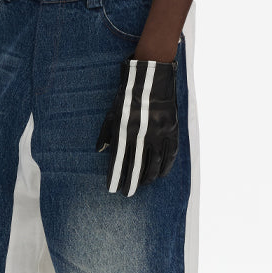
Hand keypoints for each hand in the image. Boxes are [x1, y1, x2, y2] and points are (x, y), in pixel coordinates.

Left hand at [96, 58, 178, 195]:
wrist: (152, 79)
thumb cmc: (129, 96)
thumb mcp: (113, 113)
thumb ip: (106, 133)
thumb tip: (99, 151)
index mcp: (124, 130)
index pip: (119, 161)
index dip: (116, 176)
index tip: (112, 189)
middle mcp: (141, 135)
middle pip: (136, 167)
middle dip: (131, 182)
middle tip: (127, 193)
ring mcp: (159, 134)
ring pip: (154, 164)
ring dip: (147, 178)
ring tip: (142, 184)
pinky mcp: (172, 131)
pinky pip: (169, 156)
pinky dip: (164, 168)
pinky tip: (159, 175)